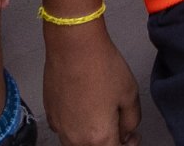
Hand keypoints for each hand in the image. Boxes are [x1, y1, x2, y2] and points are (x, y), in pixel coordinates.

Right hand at [42, 17, 144, 145]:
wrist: (74, 46)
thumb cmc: (102, 67)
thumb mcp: (130, 94)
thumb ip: (131, 120)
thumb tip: (126, 132)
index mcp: (98, 137)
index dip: (127, 145)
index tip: (132, 136)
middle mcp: (76, 139)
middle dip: (110, 141)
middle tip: (120, 126)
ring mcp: (60, 128)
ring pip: (79, 143)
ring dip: (92, 136)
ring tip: (102, 115)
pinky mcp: (50, 115)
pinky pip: (66, 129)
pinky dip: (77, 125)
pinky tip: (85, 107)